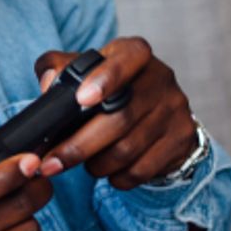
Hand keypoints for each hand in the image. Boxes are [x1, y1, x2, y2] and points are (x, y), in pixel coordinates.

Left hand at [31, 38, 196, 188]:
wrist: (156, 112)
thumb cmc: (109, 88)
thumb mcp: (84, 69)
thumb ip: (57, 67)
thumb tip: (48, 83)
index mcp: (134, 53)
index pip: (128, 57)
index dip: (106, 78)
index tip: (81, 99)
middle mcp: (160, 78)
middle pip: (120, 116)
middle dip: (79, 145)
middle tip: (51, 162)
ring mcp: (175, 109)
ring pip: (128, 148)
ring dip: (96, 164)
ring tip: (79, 164)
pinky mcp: (181, 138)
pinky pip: (143, 168)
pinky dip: (118, 176)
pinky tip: (107, 172)